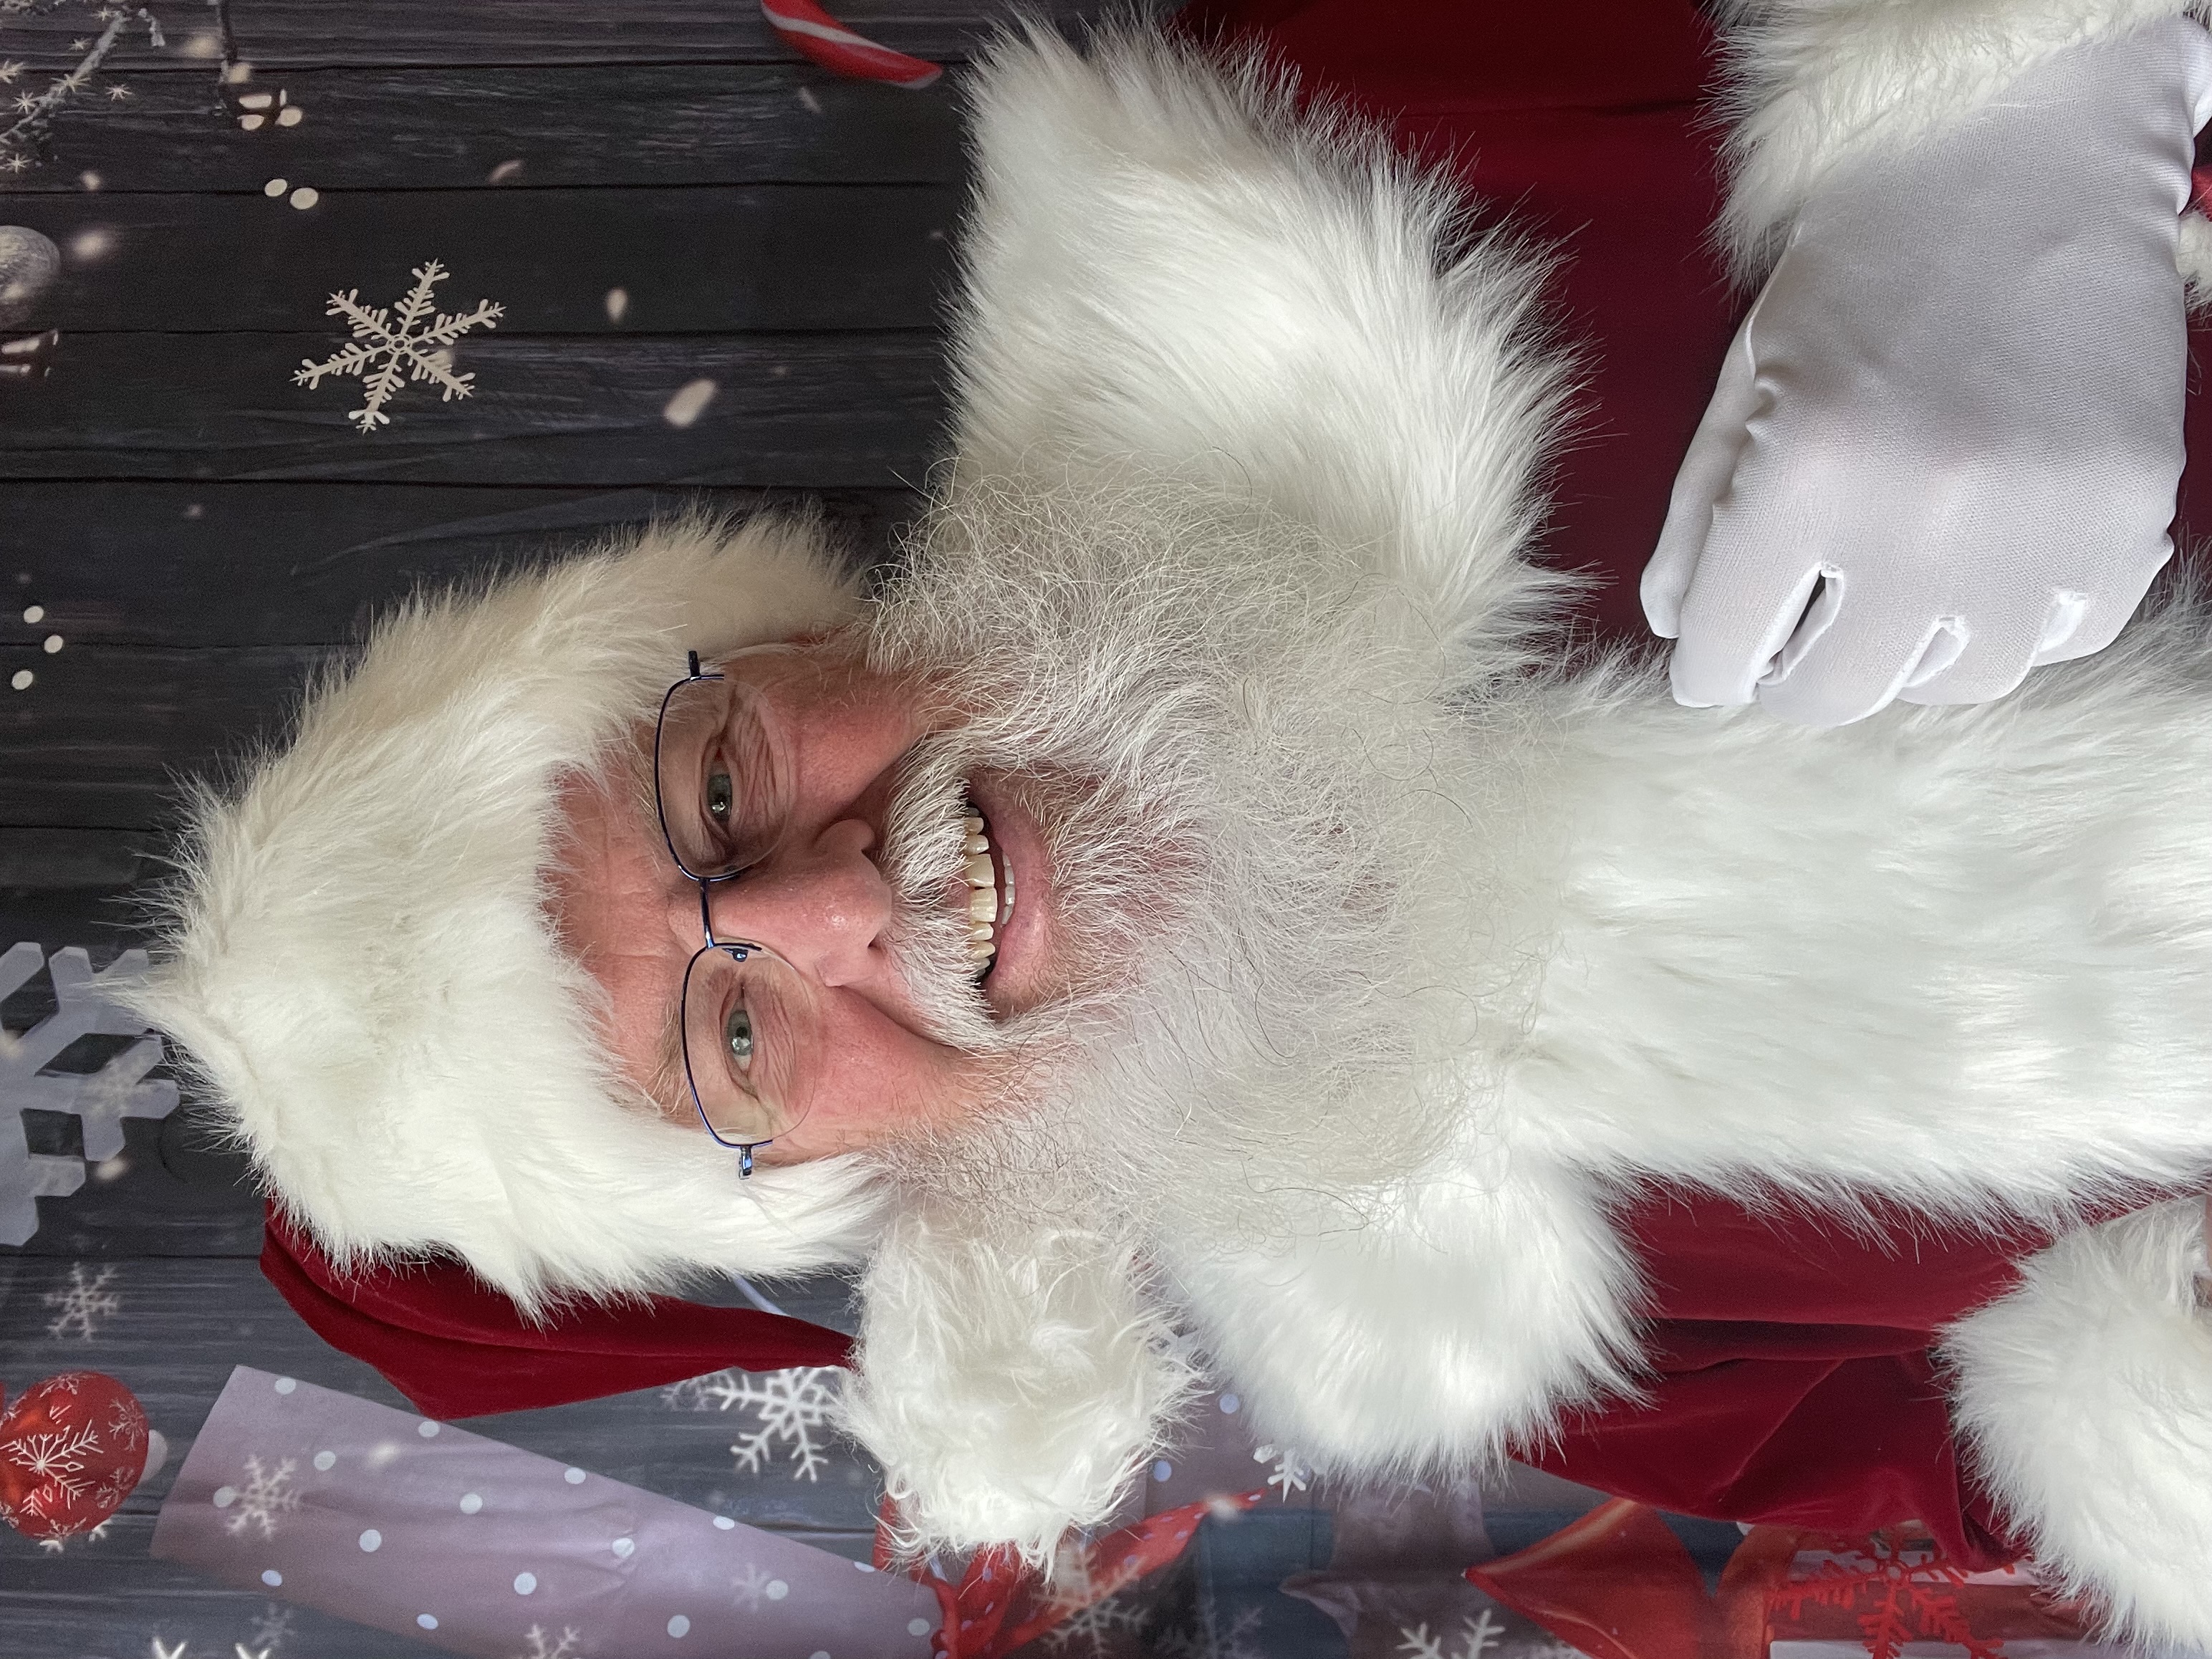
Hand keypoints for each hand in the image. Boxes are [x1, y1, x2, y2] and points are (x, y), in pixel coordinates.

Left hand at [1643, 20, 2211, 727]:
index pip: (1727, 655)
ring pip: (1953, 683)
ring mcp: (2041, 524)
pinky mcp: (2129, 514)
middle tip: (1786, 649)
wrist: (2016, 159)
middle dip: (1793, 682)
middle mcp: (1927, 515)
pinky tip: (1979, 571)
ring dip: (1906, 660)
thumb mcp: (1745, 381)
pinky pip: (2060, 638)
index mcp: (1805, 475)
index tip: (1711, 672)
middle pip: (1836, 692)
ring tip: (1884, 604)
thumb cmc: (1860, 269)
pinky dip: (2012, 624)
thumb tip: (1679, 631)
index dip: (1707, 674)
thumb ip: (1698, 517)